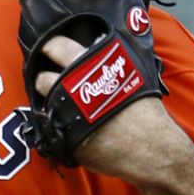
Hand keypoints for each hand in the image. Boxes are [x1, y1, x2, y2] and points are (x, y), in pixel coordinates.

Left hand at [33, 33, 185, 185]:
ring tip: (59, 104)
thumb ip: (109, 59)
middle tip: (50, 80)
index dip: (49, 46)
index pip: (57, 46)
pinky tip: (67, 124)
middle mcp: (73, 88)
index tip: (47, 48)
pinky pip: (52, 128)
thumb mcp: (132, 73)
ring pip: (44, 103)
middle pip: (42, 78)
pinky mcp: (65, 139)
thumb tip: (98, 46)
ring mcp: (66, 115)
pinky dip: (56, 125)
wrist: (150, 149)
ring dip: (48, 102)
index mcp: (90, 66)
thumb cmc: (146, 111)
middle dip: (43, 79)